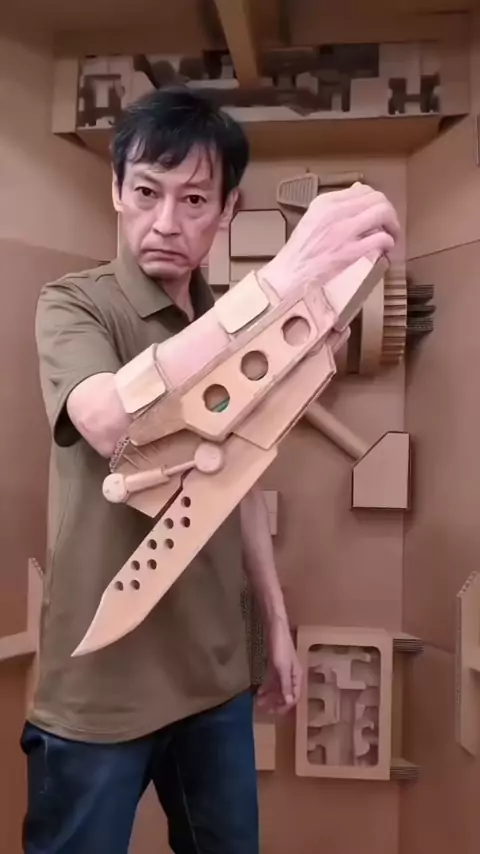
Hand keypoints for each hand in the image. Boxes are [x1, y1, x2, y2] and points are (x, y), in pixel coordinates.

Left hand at [257, 617, 302, 714]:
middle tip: (264, 710)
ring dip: (269, 696)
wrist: (275, 628)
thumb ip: (286, 686)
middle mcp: (291, 675)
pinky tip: (259, 692)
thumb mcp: (283, 668)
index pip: (294, 697)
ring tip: (259, 703)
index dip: (285, 706)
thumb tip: (290, 702)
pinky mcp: (275, 665)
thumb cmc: (281, 647)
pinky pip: (272, 680)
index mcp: (297, 676)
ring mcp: (283, 670)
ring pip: (277, 687)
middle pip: (285, 693)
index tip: (275, 713)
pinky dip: (267, 687)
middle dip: (275, 702)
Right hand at [262, 182, 399, 297]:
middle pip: (377, 199)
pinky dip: (388, 244)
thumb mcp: (313, 219)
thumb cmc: (300, 253)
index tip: (377, 216)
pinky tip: (385, 251)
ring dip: (393, 226)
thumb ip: (335, 206)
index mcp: (325, 203)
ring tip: (391, 238)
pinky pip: (381, 239)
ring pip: (383, 213)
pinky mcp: (350, 252)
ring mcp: (343, 232)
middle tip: (390, 228)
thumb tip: (358, 191)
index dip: (376, 202)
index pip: (363, 190)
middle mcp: (335, 212)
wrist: (289, 276)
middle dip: (389, 213)